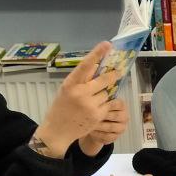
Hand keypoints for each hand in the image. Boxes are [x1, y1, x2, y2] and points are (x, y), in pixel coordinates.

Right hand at [33, 42, 119, 156]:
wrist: (57, 131)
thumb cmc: (61, 108)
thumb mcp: (66, 90)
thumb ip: (80, 80)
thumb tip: (96, 65)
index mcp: (70, 84)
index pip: (85, 65)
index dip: (97, 53)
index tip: (107, 44)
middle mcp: (80, 93)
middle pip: (104, 79)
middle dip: (112, 75)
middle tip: (118, 71)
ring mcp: (90, 105)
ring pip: (107, 93)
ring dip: (105, 94)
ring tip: (95, 99)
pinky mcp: (97, 115)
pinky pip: (108, 105)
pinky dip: (105, 105)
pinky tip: (96, 109)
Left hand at [78, 98, 128, 156]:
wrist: (96, 126)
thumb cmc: (97, 111)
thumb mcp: (98, 103)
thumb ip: (99, 98)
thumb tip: (96, 92)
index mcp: (122, 106)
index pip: (119, 104)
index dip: (109, 104)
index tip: (99, 104)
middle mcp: (124, 117)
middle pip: (115, 116)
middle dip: (102, 115)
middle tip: (90, 114)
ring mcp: (121, 128)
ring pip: (110, 127)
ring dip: (98, 125)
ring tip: (88, 122)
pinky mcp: (115, 137)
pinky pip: (107, 136)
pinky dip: (98, 134)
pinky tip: (90, 130)